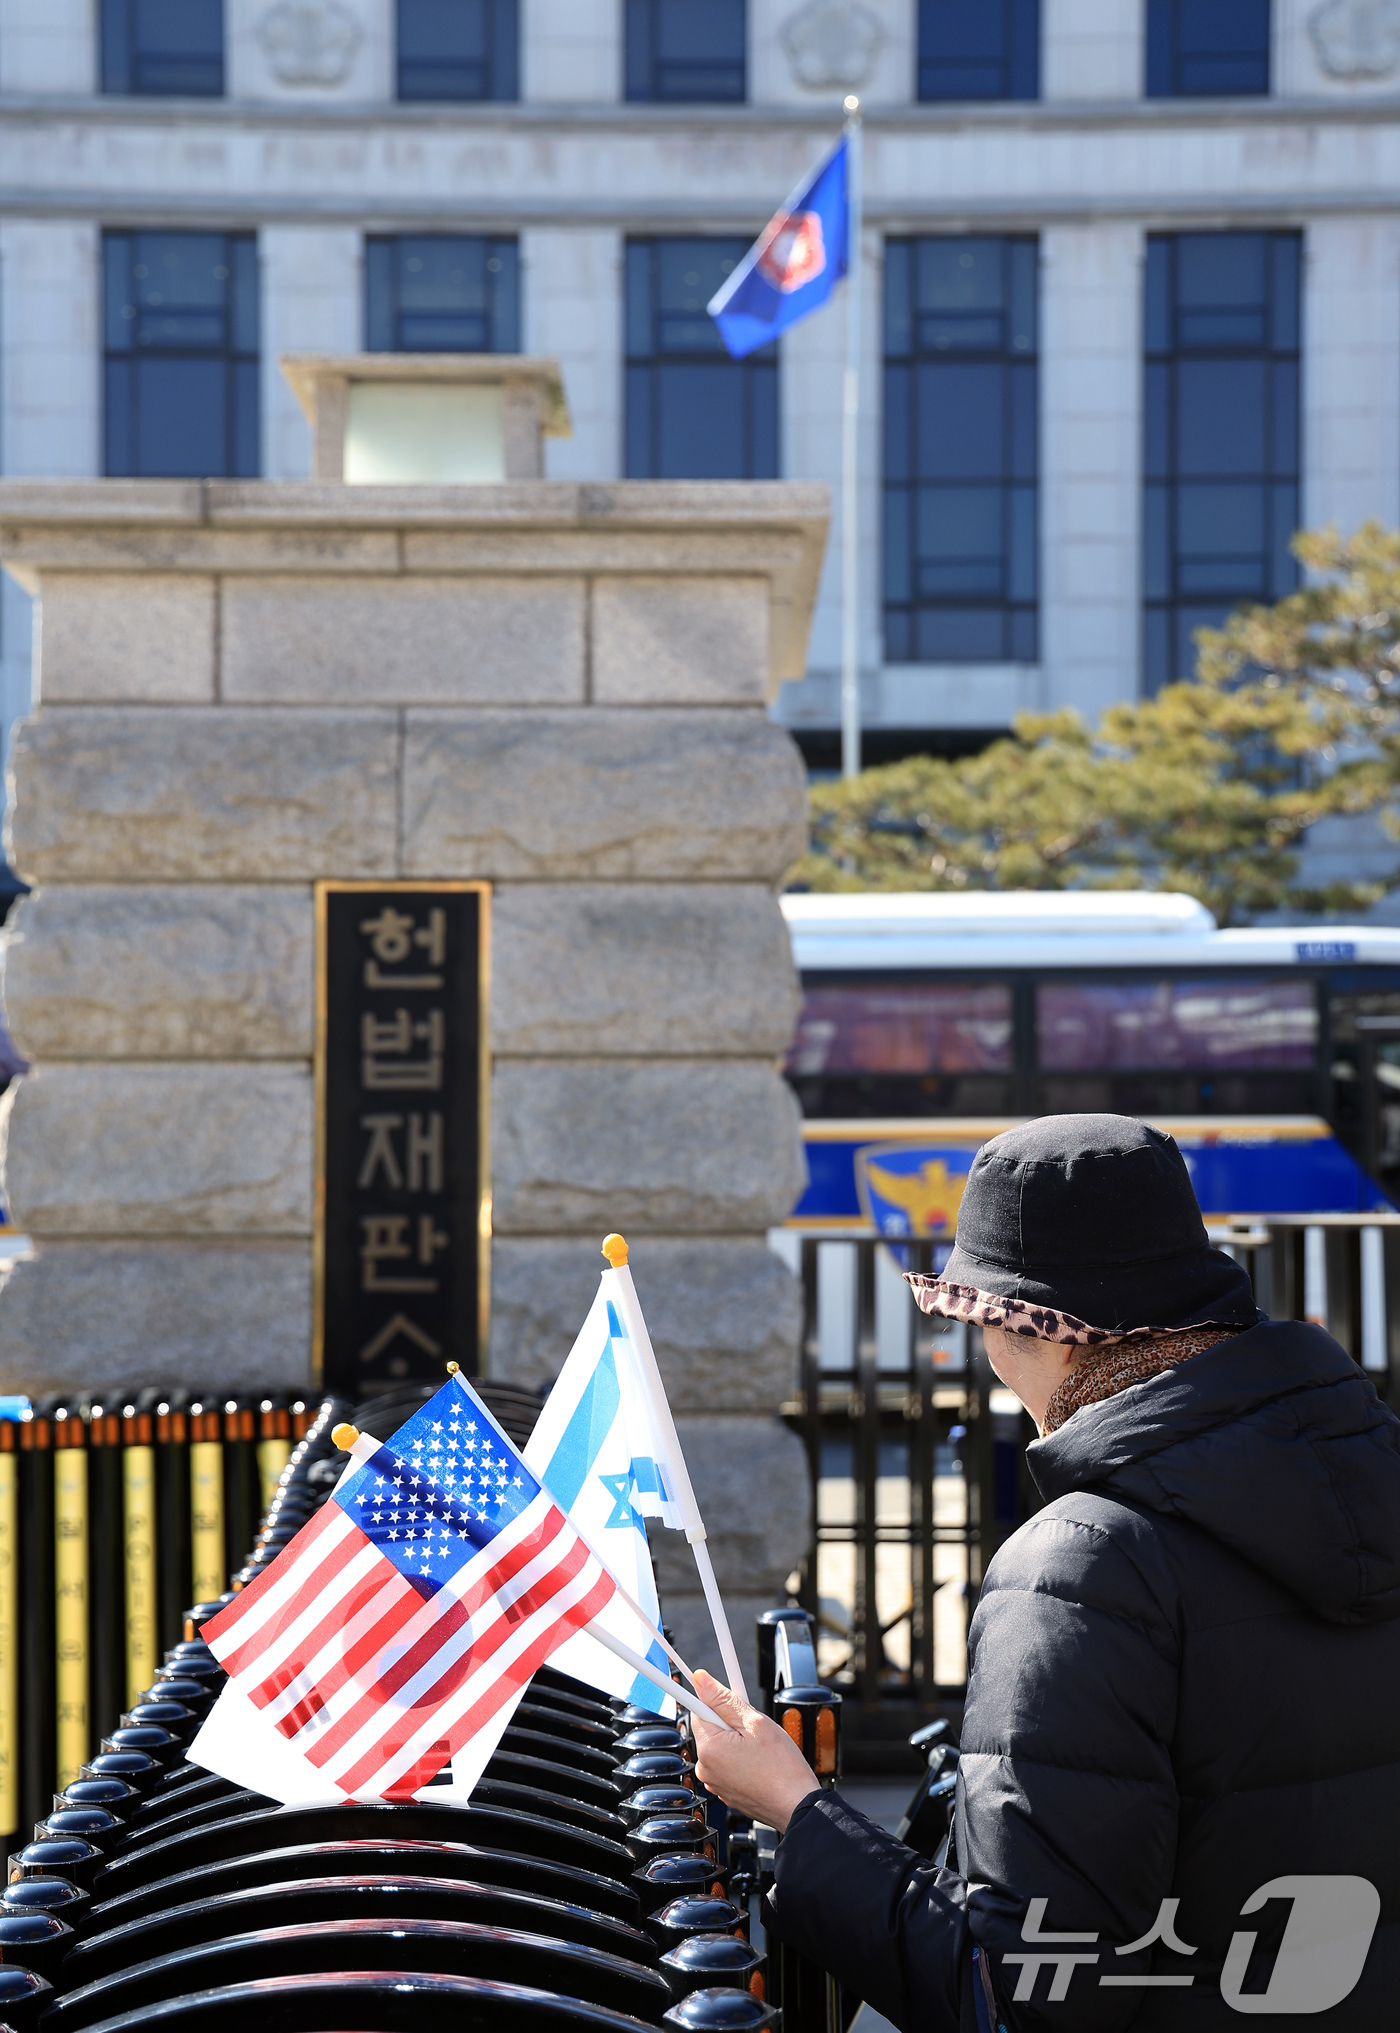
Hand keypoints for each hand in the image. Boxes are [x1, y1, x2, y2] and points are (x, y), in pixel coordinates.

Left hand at [691, 1669, 820, 1832]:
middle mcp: (706, 1768)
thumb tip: (701, 1680)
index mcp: (710, 1748)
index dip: (714, 1699)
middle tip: (754, 1728)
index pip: (698, 1710)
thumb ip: (724, 1699)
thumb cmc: (782, 1769)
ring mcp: (715, 1782)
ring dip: (736, 1742)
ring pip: (720, 1747)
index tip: (716, 1692)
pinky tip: (759, 1764)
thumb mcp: (756, 1722)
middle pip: (711, 1729)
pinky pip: (727, 1765)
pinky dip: (740, 1760)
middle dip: (730, 1723)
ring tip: (760, 1750)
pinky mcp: (726, 1792)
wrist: (797, 1805)